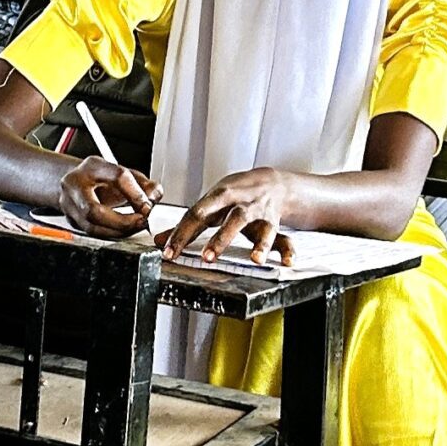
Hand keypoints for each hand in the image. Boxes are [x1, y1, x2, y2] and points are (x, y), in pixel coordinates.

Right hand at [56, 156, 158, 238]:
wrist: (75, 182)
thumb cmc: (99, 177)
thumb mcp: (123, 173)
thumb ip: (142, 184)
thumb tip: (154, 195)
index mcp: (92, 167)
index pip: (117, 177)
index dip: (136, 193)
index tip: (148, 203)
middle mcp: (74, 185)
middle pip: (94, 210)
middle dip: (122, 221)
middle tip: (141, 221)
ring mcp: (69, 206)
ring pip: (92, 228)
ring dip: (119, 231)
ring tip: (136, 226)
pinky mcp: (72, 222)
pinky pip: (93, 234)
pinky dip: (112, 235)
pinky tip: (125, 231)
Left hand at [161, 167, 297, 266]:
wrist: (271, 183)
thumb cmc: (235, 195)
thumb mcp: (211, 204)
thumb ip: (187, 224)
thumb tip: (160, 241)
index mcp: (218, 197)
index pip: (196, 215)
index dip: (182, 233)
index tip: (169, 251)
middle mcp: (239, 203)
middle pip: (228, 218)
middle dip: (220, 239)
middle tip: (207, 257)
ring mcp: (258, 212)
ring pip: (256, 226)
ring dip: (257, 244)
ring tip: (253, 260)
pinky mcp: (273, 223)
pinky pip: (282, 237)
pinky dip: (286, 251)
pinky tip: (283, 263)